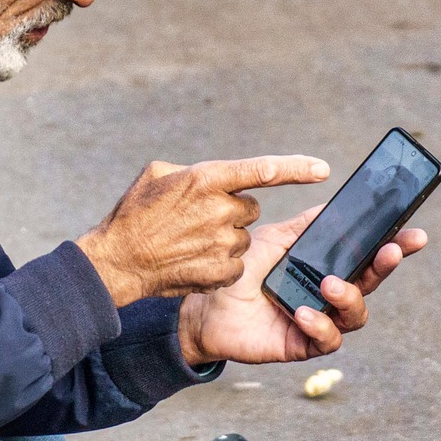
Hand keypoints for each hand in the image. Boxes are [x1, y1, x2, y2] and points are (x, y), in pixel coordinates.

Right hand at [76, 155, 329, 305]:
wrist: (118, 261)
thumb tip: (217, 177)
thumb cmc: (134, 213)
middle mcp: (220, 209)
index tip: (322, 169)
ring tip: (190, 241)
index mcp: (207, 178)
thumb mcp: (157, 175)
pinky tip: (194, 261)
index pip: (262, 170)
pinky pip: (236, 263)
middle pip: (250, 208)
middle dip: (231, 211)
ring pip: (242, 237)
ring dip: (224, 237)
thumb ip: (195, 172)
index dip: (296, 168)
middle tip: (200, 218)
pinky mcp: (221, 271)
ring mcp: (222, 243)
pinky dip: (219, 263)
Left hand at [177, 204, 426, 364]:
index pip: (368, 256)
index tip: (415, 234)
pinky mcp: (302, 344)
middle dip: (386, 267)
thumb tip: (337, 205)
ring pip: (356, 315)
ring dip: (349, 298)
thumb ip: (306, 225)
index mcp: (328, 266)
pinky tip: (304, 312)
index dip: (395, 246)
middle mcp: (329, 294)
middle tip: (391, 252)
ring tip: (329, 284)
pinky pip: (327, 339)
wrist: (205, 304)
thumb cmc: (242, 271)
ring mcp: (319, 320)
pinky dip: (321, 325)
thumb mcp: (275, 238)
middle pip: (371, 283)